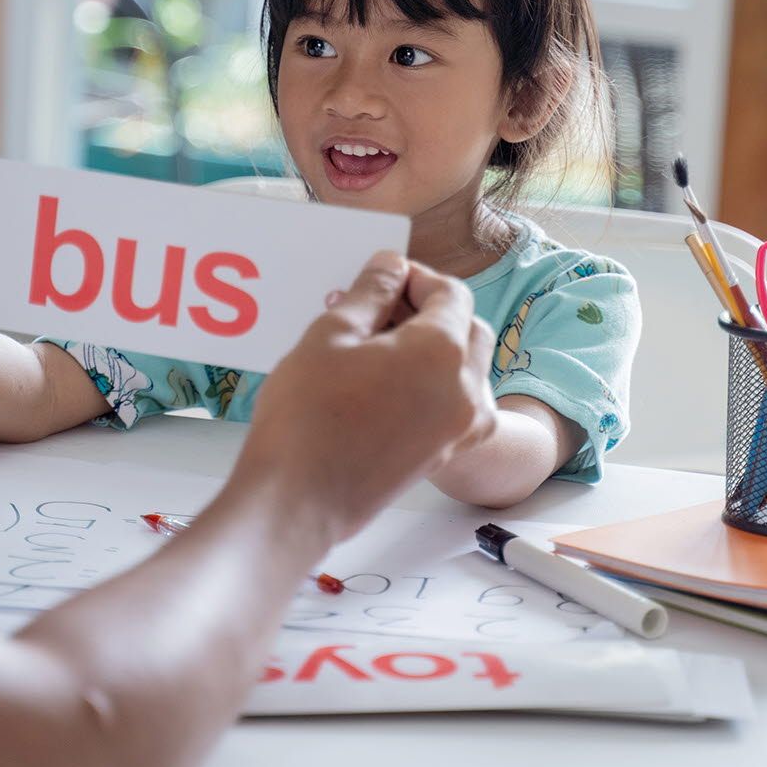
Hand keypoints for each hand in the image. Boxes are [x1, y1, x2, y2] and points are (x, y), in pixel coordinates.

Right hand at [238, 252, 497, 544]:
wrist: (299, 500)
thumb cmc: (308, 416)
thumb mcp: (331, 334)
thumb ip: (370, 293)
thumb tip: (390, 267)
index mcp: (442, 351)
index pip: (450, 293)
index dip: (416, 278)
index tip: (382, 278)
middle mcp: (465, 389)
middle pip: (467, 329)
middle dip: (431, 311)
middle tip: (379, 310)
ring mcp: (459, 427)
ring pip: (465, 368)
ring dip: (435, 348)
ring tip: (378, 347)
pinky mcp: (444, 454)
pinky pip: (455, 404)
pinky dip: (433, 384)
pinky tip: (384, 385)